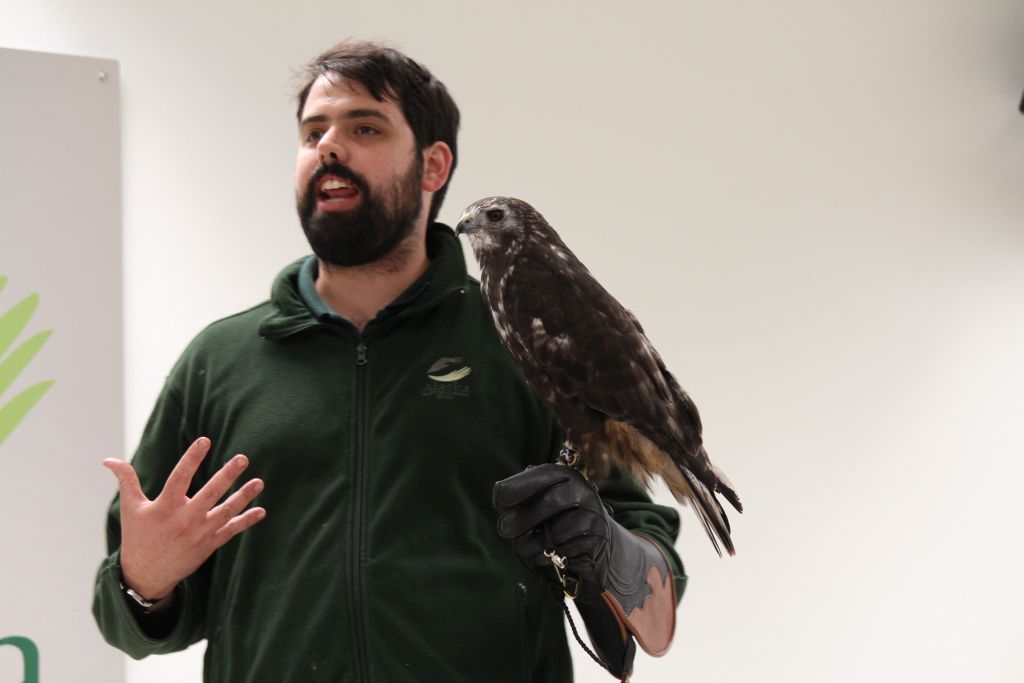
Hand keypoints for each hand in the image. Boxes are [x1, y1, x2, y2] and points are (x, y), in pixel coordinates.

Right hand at [103, 437, 265, 600]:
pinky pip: (231, 531)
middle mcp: (184, 519)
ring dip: (244, 497)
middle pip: (209, 494)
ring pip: (225, 512)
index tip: (205, 440)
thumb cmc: (138, 536)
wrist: (146, 575)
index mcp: (165, 507)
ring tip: (259, 482)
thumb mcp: (130, 508)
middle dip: (227, 476)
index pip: (180, 477)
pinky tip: (261, 510)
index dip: (192, 458)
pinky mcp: (208, 545)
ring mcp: (199, 533)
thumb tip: (109, 459)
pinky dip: (246, 521)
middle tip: (242, 459)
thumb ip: (127, 481)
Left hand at [494, 463, 676, 671]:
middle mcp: (582, 489)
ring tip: (525, 546)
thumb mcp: (540, 499)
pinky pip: (565, 549)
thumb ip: (520, 495)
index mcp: (564, 474)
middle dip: (519, 521)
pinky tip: (545, 555)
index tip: (498, 504)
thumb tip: (501, 495)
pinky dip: (548, 556)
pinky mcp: (597, 538)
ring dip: (531, 544)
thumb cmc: (557, 518)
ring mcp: (593, 513)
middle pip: (546, 503)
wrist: (593, 541)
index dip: (513, 490)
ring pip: (555, 531)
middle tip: (505, 531)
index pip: (536, 476)